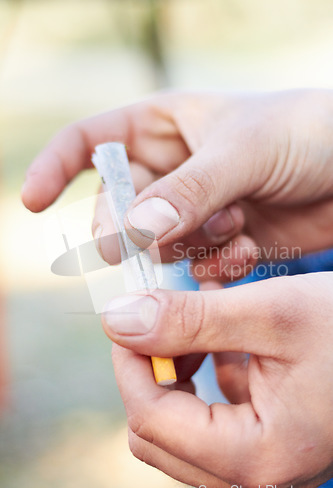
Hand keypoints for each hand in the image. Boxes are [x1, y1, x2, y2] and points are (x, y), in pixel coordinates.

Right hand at [22, 90, 332, 280]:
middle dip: (130, 231)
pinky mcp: (221, 241)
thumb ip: (188, 192)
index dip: (56, 168)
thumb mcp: (243, 151)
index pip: (90, 141)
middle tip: (142, 245)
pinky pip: (195, 266)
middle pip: (118, 210)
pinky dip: (217, 266)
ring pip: (158, 246)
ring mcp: (195, 210)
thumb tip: (133, 232)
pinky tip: (249, 248)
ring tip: (236, 225)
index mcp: (165, 127)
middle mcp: (173, 171)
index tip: (33, 200)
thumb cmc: (304, 133)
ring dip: (190, 246)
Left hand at [105, 273, 332, 487]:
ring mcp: (262, 460)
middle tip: (160, 320)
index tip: (129, 316)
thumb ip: (189, 319)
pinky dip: (205, 372)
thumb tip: (117, 319)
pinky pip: (212, 413)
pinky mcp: (267, 438)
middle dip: (150, 371)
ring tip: (199, 324)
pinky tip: (226, 336)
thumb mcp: (271, 312)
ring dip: (177, 369)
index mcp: (256, 457)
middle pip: (158, 433)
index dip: (129, 364)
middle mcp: (257, 474)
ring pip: (180, 425)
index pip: (151, 422)